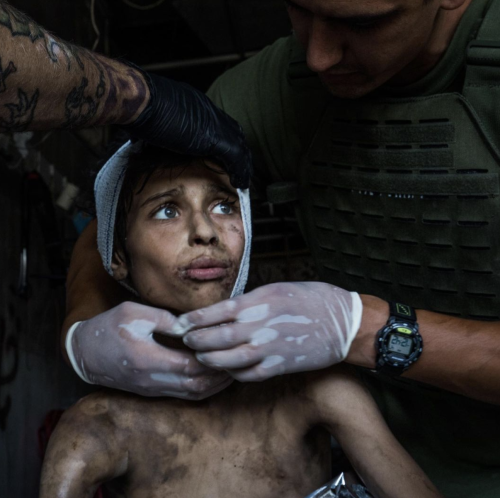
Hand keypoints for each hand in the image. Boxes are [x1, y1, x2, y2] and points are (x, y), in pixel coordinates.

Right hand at [67, 302, 232, 398]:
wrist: (84, 352)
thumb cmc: (109, 328)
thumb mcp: (134, 313)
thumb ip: (165, 319)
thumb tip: (192, 325)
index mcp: (149, 359)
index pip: (191, 365)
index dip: (212, 358)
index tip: (228, 345)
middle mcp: (153, 379)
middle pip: (196, 384)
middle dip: (219, 374)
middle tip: (238, 358)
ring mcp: (152, 388)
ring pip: (191, 394)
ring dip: (213, 385)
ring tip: (232, 369)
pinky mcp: (151, 390)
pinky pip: (182, 394)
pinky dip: (201, 388)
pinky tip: (213, 377)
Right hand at [123, 73, 251, 188]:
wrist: (139, 100)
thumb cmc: (137, 107)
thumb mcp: (150, 120)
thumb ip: (153, 129)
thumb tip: (140, 141)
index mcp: (196, 105)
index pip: (219, 124)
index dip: (226, 142)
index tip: (225, 158)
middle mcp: (209, 111)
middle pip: (234, 133)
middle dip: (238, 153)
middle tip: (240, 170)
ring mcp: (213, 122)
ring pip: (238, 145)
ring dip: (242, 164)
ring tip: (243, 179)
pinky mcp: (214, 137)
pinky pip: (235, 156)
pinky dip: (239, 170)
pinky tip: (240, 182)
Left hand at [177, 282, 362, 381]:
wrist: (342, 322)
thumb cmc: (311, 298)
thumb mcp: (277, 289)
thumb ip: (250, 301)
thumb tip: (226, 311)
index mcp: (258, 301)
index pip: (215, 312)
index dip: (194, 320)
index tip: (180, 323)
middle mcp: (259, 325)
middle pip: (215, 338)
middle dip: (195, 341)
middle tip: (185, 341)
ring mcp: (268, 348)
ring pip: (226, 360)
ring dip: (209, 360)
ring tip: (200, 357)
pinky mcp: (278, 366)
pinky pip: (247, 375)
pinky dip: (232, 373)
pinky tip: (227, 369)